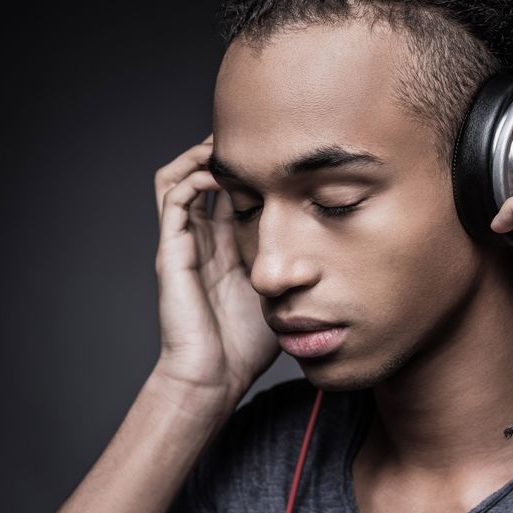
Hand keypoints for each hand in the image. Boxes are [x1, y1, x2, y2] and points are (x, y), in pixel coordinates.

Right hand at [152, 133, 279, 404]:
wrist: (213, 377)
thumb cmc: (247, 346)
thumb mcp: (286, 292)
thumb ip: (303, 268)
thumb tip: (340, 249)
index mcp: (226, 246)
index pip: (230, 192)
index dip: (249, 169)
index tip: (279, 151)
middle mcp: (201, 238)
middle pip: (201, 176)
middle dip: (223, 152)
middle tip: (253, 134)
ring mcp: (183, 243)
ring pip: (177, 178)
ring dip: (200, 156)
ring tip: (227, 144)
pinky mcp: (172, 251)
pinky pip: (172, 198)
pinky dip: (192, 177)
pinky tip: (218, 174)